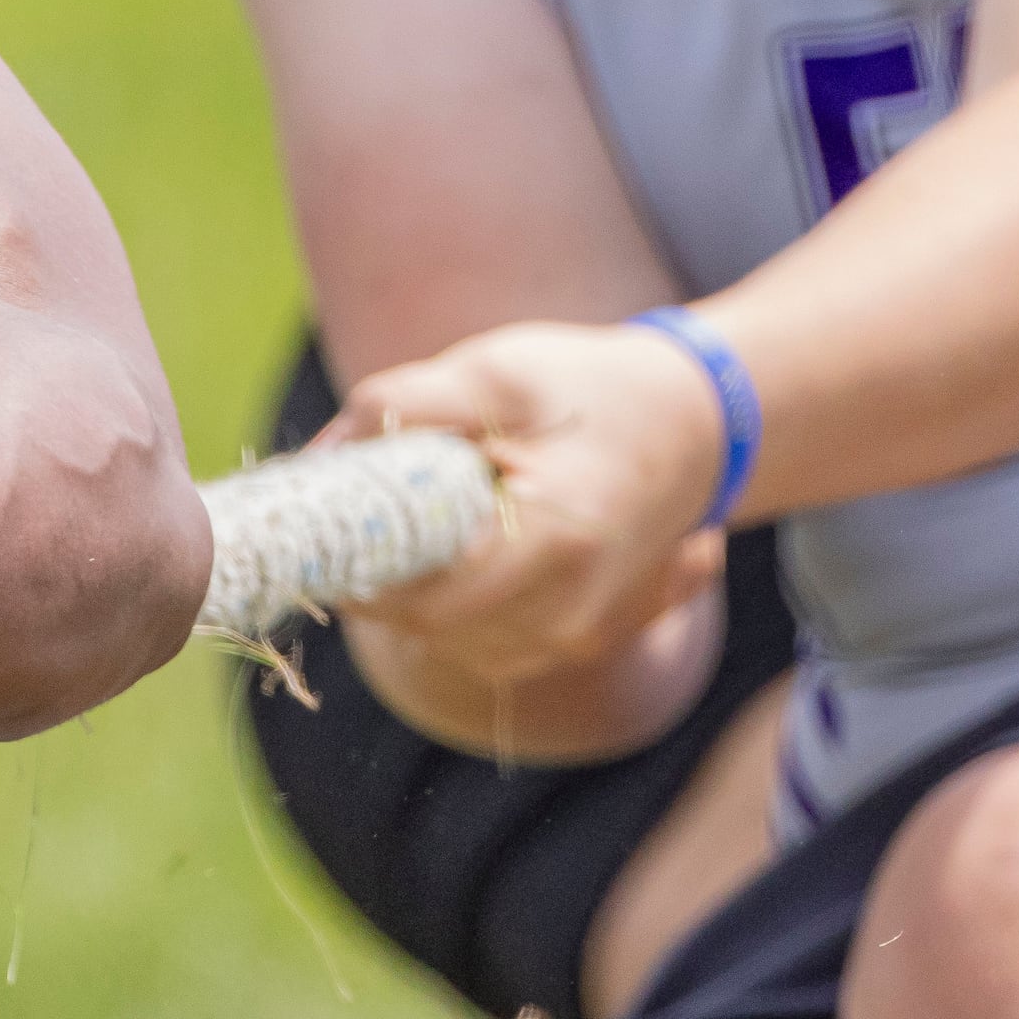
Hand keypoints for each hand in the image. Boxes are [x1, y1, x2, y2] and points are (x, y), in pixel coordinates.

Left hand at [332, 320, 734, 695]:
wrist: (695, 423)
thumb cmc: (590, 390)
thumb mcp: (496, 373)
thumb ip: (403, 406)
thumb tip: (322, 455)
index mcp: (555, 538)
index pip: (424, 600)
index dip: (361, 576)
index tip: (325, 535)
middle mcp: (574, 610)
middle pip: (434, 630)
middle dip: (384, 584)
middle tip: (356, 527)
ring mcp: (584, 636)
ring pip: (459, 645)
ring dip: (422, 597)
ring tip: (422, 526)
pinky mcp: (585, 641)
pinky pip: (493, 644)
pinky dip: (462, 605)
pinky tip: (467, 550)